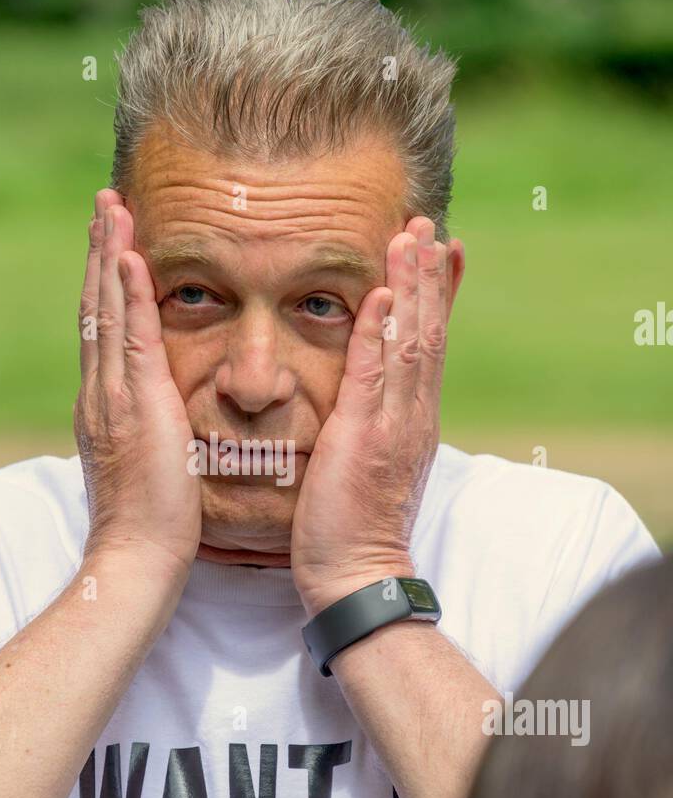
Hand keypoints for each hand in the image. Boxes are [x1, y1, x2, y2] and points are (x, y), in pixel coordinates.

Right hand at [74, 189, 201, 582]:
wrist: (137, 558)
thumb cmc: (151, 525)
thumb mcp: (148, 465)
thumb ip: (148, 432)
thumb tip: (158, 417)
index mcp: (104, 406)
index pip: (103, 331)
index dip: (106, 283)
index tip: (111, 243)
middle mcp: (100, 393)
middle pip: (96, 307)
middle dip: (100, 251)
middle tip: (106, 203)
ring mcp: (113, 396)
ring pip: (107, 310)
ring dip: (110, 254)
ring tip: (113, 207)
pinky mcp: (136, 404)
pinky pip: (131, 336)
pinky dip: (127, 293)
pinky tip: (129, 254)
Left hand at [290, 217, 448, 617]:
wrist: (358, 575)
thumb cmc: (354, 527)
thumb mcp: (371, 465)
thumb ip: (374, 425)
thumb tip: (370, 399)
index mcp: (413, 420)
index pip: (430, 345)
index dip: (437, 296)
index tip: (443, 251)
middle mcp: (413, 415)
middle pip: (430, 331)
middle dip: (430, 275)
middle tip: (429, 223)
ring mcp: (393, 424)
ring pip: (411, 341)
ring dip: (411, 286)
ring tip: (412, 237)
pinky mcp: (365, 437)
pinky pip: (374, 374)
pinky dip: (379, 332)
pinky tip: (380, 294)